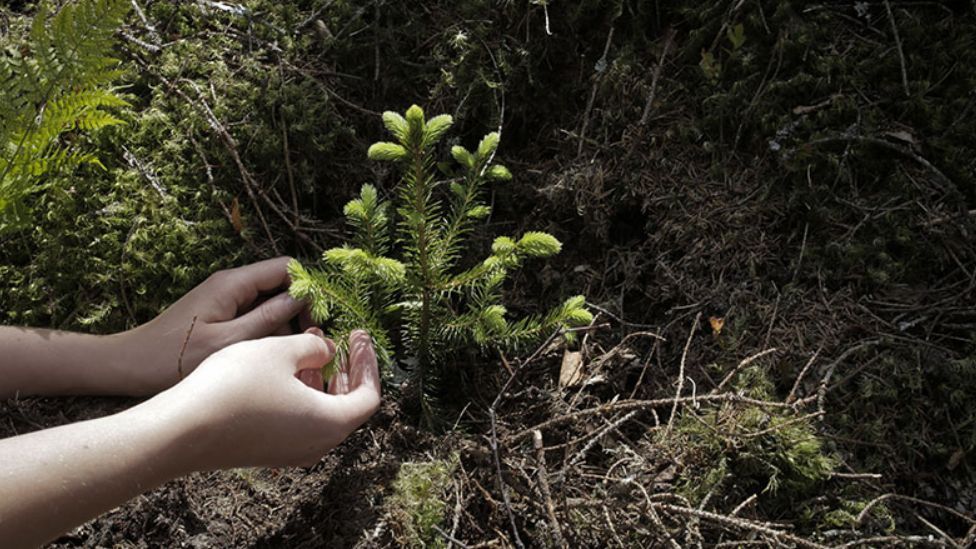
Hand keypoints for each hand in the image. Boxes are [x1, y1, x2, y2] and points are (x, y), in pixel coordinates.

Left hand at [121, 256, 306, 394]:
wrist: (128, 366)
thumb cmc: (171, 358)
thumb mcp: (227, 343)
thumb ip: (267, 319)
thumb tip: (301, 300)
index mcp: (232, 283)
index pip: (286, 268)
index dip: (309, 290)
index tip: (317, 321)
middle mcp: (230, 284)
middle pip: (281, 285)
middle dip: (300, 311)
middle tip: (308, 345)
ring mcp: (225, 299)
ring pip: (270, 302)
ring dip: (284, 325)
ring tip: (288, 356)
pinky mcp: (220, 314)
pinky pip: (254, 315)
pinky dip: (266, 332)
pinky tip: (267, 357)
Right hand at [155, 329, 381, 468]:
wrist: (180, 431)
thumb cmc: (235, 387)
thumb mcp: (280, 351)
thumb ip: (314, 347)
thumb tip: (327, 351)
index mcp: (331, 423)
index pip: (369, 395)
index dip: (368, 362)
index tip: (359, 335)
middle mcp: (317, 445)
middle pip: (349, 407)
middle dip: (347, 370)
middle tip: (341, 340)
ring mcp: (292, 453)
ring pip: (323, 414)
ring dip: (323, 380)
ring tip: (311, 346)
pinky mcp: (269, 452)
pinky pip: (300, 422)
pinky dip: (303, 394)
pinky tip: (284, 370)